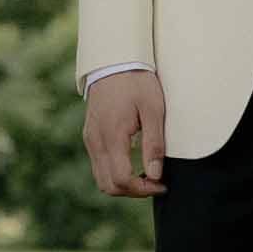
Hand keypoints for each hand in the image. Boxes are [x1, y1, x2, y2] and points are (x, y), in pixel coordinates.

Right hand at [83, 70, 167, 197]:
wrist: (114, 61)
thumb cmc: (137, 82)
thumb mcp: (153, 109)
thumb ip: (154, 143)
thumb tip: (155, 175)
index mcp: (111, 136)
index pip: (121, 179)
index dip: (143, 188)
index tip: (162, 184)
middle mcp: (95, 142)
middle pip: (108, 186)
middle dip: (133, 191)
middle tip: (156, 183)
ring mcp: (90, 139)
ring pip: (101, 178)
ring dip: (123, 184)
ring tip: (147, 176)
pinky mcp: (90, 136)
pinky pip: (98, 165)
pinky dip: (114, 173)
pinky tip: (133, 164)